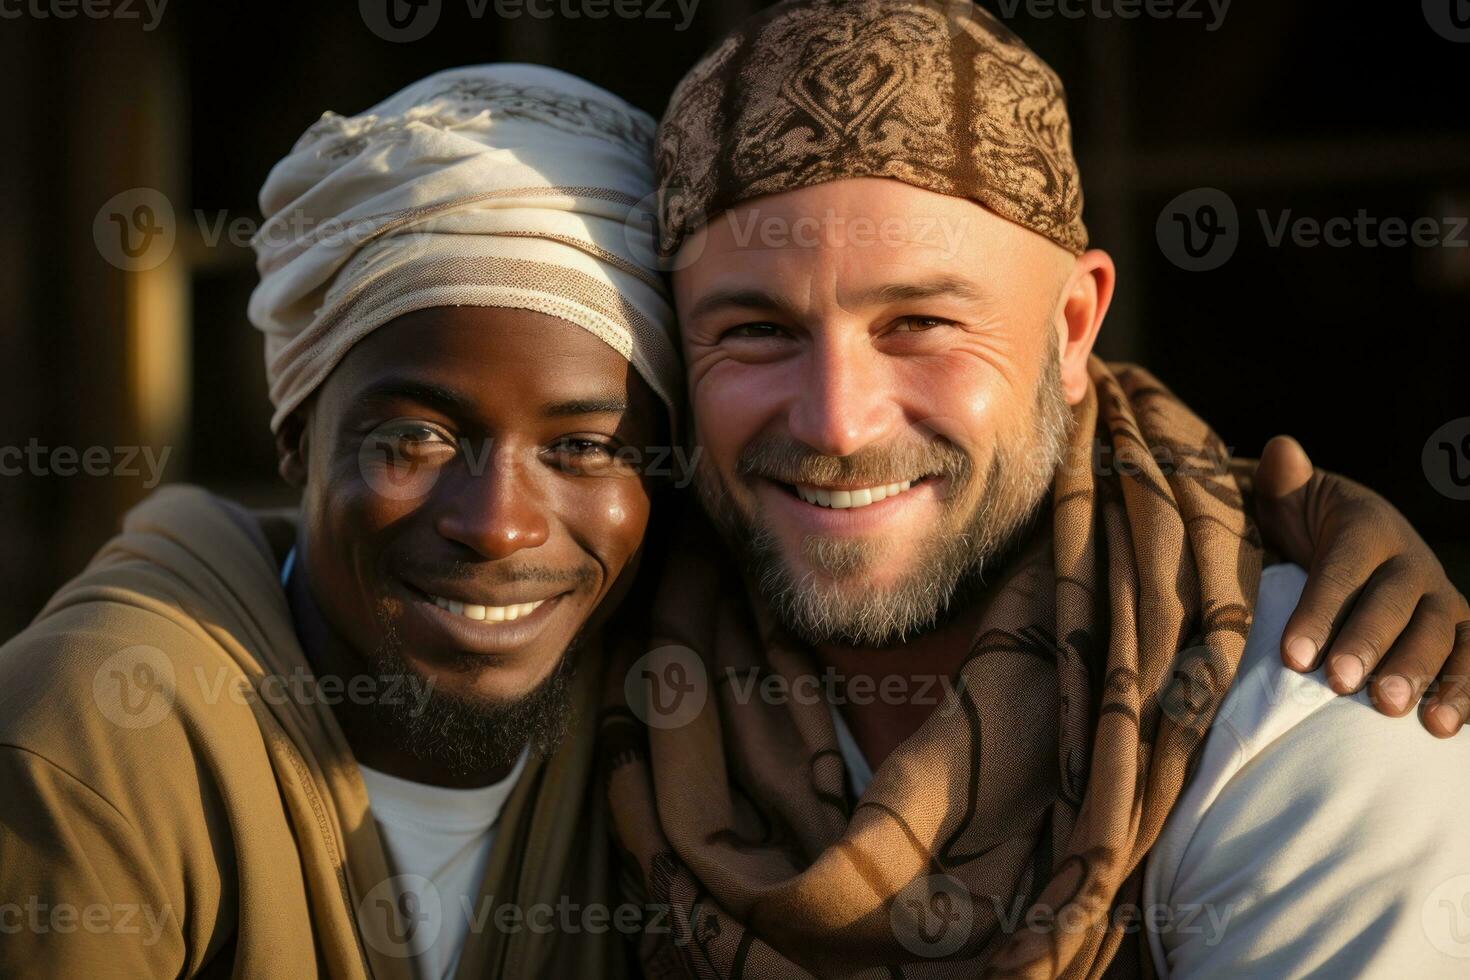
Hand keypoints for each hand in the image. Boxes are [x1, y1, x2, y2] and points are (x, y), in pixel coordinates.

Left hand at [1252, 435, 1469, 735]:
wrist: (1358, 539)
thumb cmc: (1311, 524)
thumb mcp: (1293, 498)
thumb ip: (1287, 481)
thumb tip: (1283, 449)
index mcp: (1369, 529)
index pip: (1343, 571)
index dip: (1320, 612)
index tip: (1293, 656)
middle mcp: (1413, 562)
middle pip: (1395, 605)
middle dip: (1369, 645)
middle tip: (1342, 684)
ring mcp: (1442, 597)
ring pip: (1441, 634)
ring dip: (1422, 674)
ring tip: (1393, 710)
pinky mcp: (1461, 628)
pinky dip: (1465, 689)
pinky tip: (1445, 726)